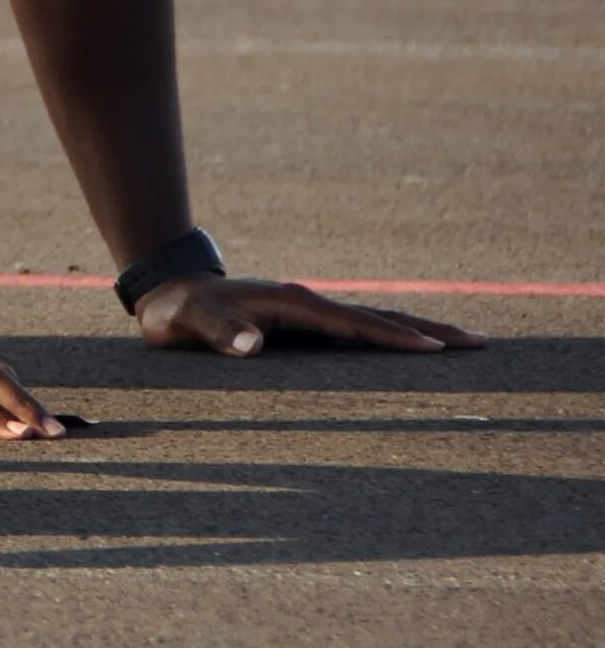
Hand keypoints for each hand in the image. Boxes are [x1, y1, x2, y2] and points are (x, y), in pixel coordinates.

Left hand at [136, 275, 484, 355]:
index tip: (436, 349)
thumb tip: (255, 347)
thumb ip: (219, 332)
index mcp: (292, 303)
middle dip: (430, 330)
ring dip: (418, 333)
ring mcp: (309, 315)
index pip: (355, 323)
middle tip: (481, 342)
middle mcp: (308, 304)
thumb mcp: (190, 320)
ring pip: (375, 324)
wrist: (167, 293)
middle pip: (380, 317)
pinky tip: (411, 353)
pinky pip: (357, 335)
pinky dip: (390, 341)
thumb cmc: (177, 311)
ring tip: (464, 345)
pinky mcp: (304, 327)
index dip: (394, 337)